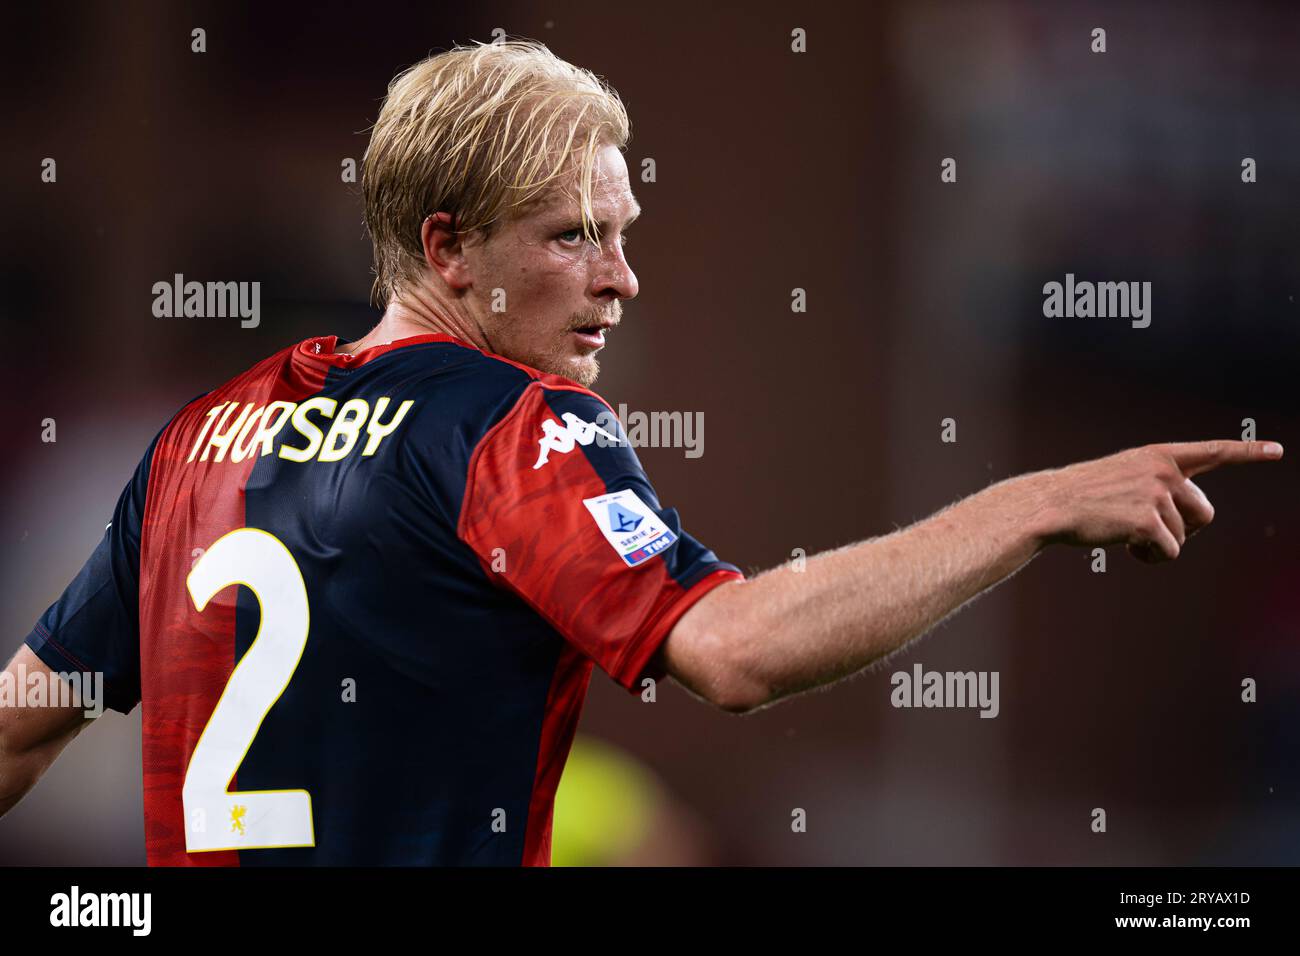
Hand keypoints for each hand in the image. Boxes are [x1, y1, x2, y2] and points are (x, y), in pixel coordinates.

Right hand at [1041, 439, 1282, 562]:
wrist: (1051, 505)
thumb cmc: (1085, 495)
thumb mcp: (1125, 475)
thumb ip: (1160, 484)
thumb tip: (1192, 515)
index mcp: (1159, 455)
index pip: (1213, 451)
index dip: (1248, 453)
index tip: (1279, 451)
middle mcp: (1163, 471)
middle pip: (1204, 512)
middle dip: (1185, 529)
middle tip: (1152, 532)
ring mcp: (1156, 495)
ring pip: (1185, 536)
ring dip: (1162, 544)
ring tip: (1128, 537)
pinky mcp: (1148, 521)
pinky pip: (1169, 552)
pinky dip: (1152, 557)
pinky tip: (1127, 548)